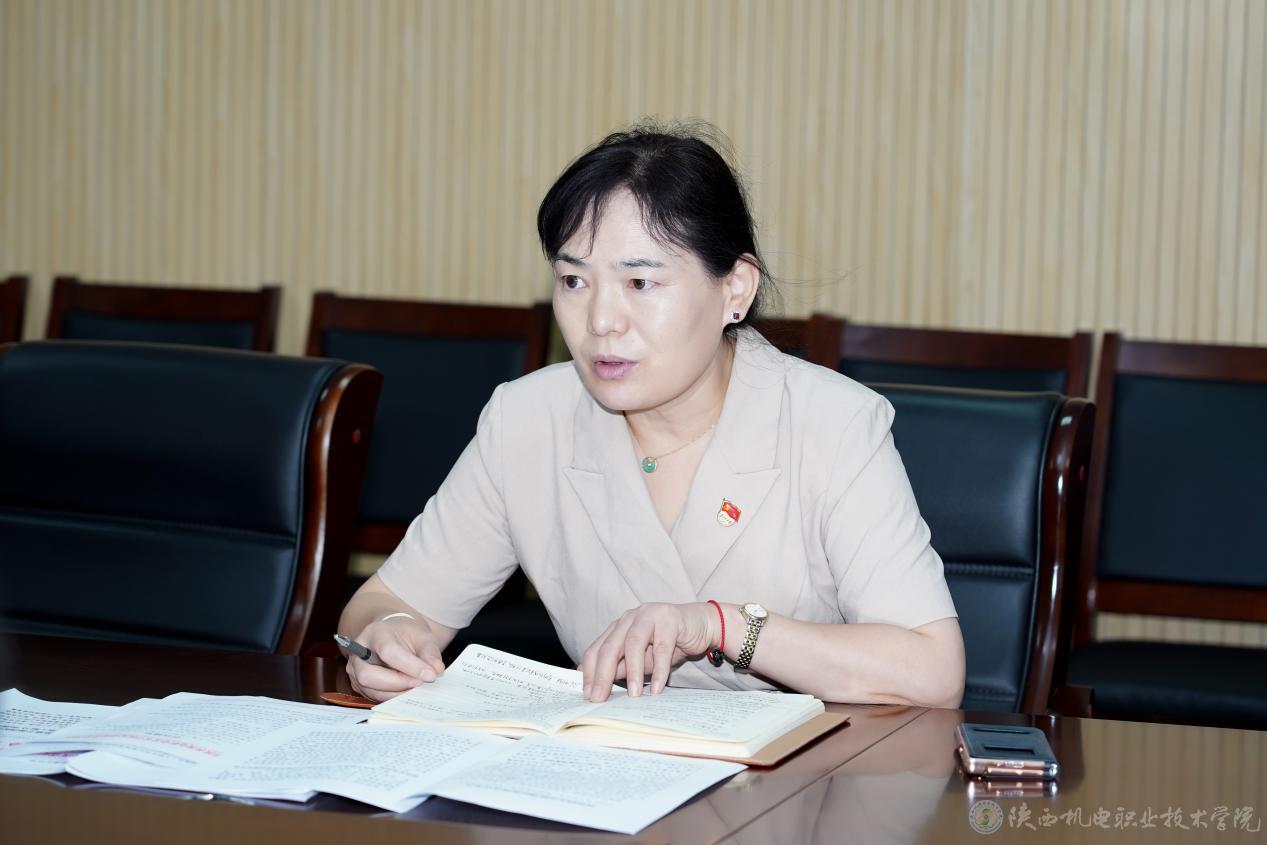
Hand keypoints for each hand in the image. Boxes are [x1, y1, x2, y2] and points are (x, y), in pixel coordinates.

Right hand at [344, 616, 446, 701]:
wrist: (393, 635)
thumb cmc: (406, 635)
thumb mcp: (422, 636)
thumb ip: (430, 652)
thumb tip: (436, 670)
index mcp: (375, 632)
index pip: (388, 651)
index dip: (410, 666)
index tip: (430, 675)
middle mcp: (359, 651)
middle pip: (368, 675)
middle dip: (397, 683)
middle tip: (420, 683)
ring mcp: (355, 669)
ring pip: (370, 689)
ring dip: (397, 693)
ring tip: (416, 688)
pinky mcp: (358, 683)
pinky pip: (373, 696)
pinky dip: (393, 697)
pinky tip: (407, 692)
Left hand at [580, 602, 716, 701]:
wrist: (701, 626)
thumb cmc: (669, 644)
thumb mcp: (642, 660)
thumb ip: (622, 668)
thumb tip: (600, 687)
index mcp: (618, 627)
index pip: (596, 649)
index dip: (589, 672)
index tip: (587, 695)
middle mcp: (629, 618)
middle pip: (610, 647)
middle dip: (603, 674)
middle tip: (599, 698)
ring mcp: (648, 614)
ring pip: (633, 644)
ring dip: (633, 672)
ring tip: (633, 695)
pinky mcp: (669, 618)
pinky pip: (662, 647)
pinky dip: (660, 669)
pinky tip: (658, 687)